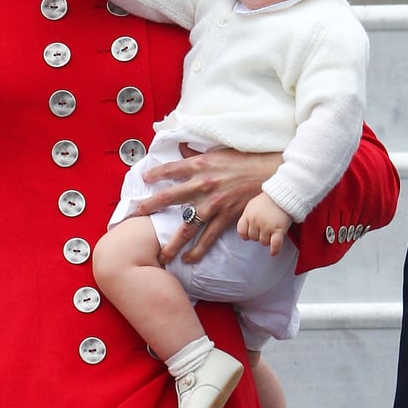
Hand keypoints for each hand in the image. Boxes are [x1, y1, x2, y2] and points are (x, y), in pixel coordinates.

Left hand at [138, 144, 281, 264]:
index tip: (144, 178)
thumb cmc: (246, 160)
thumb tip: (180, 147)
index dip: (155, 173)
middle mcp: (202, 185)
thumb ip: (196, 153)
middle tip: (136, 215)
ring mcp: (213, 204)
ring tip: (161, 256)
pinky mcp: (226, 217)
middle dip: (150, 207)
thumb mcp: (218, 151)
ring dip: (172, 242)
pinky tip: (188, 260)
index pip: (170, 168)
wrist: (272, 174)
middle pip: (170, 197)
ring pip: (187, 226)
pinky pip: (208, 238)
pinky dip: (198, 250)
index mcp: (200, 165)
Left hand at [236, 191, 292, 255]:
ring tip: (273, 232)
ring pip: (263, 242)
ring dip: (268, 240)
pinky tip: (273, 252)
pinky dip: (274, 250)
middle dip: (259, 235)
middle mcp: (255, 221)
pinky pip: (275, 244)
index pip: (242, 231)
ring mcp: (267, 225)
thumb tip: (245, 229)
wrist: (285, 194)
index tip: (251, 234)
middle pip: (253, 238)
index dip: (246, 235)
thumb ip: (248, 216)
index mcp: (248, 214)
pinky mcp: (279, 229)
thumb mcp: (253, 205)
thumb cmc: (269, 199)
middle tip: (266, 229)